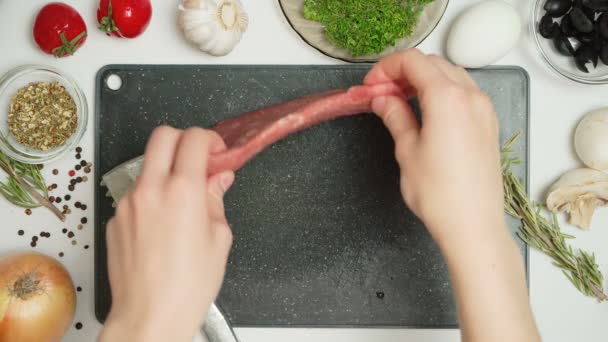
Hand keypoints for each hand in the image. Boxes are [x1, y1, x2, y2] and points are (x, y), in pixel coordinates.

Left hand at [99, 127, 234, 341]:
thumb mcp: (219, 238)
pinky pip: (135, 195)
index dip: (210, 140)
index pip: (194, 139)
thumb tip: (219, 178)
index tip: (217, 152)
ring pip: (147, 166)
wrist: (150, 315)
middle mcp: (150, 190)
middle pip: (162, 136)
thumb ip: (217, 198)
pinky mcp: (115, 219)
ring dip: (166, 172)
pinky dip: (151, 198)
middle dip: (184, 139)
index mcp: (182, 191)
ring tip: (181, 203)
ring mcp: (127, 203)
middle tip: (198, 160)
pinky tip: (162, 227)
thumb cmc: (188, 285)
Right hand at [366, 50, 539, 341]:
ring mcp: (484, 109)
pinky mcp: (488, 124)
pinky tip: (426, 110)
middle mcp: (470, 97)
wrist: (473, 225)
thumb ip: (395, 116)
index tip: (371, 84)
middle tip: (380, 92)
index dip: (386, 68)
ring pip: (450, 75)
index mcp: (447, 98)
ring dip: (423, 80)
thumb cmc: (439, 194)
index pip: (413, 62)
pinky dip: (442, 91)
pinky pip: (464, 92)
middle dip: (403, 72)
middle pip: (433, 64)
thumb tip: (382, 99)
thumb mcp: (407, 151)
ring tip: (400, 100)